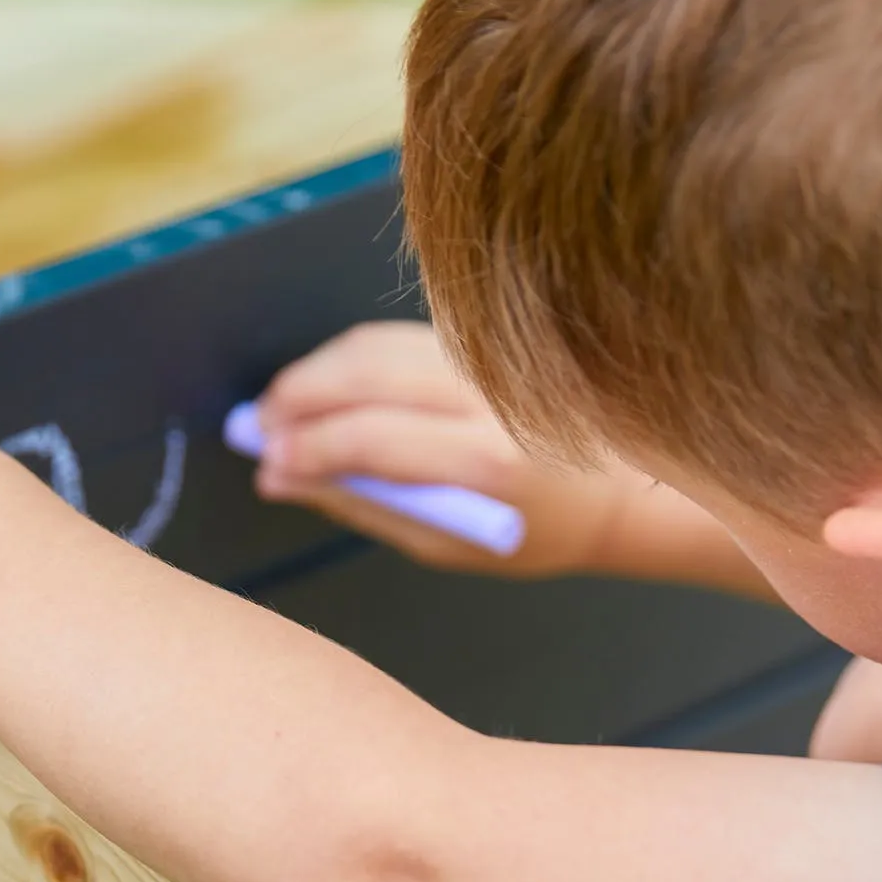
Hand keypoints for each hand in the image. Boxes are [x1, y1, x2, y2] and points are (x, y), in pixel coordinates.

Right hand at [252, 322, 638, 576]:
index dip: (307, 449)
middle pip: (364, 372)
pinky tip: (328, 389)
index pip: (371, 438)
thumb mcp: (449, 543)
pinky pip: (398, 338)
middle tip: (258, 428)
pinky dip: (352, 359)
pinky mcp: (485, 338)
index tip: (267, 466)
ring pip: (376, 344)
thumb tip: (284, 479)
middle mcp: (488, 394)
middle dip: (297, 395)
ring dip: (316, 371)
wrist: (623, 485)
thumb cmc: (537, 530)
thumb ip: (365, 505)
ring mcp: (488, 357)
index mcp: (486, 459)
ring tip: (282, 409)